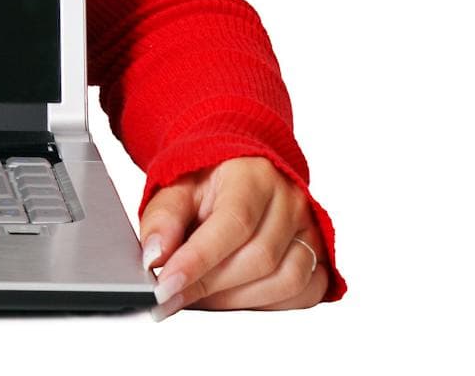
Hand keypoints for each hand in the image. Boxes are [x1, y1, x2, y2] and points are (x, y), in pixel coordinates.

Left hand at [139, 155, 327, 318]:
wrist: (237, 171)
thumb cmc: (206, 181)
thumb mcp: (174, 189)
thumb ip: (161, 220)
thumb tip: (154, 257)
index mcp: (253, 175)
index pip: (233, 223)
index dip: (198, 260)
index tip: (165, 286)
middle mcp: (289, 199)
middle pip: (259, 257)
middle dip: (209, 285)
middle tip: (172, 295)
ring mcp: (310, 228)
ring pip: (286, 280)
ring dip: (236, 299)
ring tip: (200, 294)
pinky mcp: (319, 254)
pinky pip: (305, 293)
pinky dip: (267, 303)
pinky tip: (235, 295)